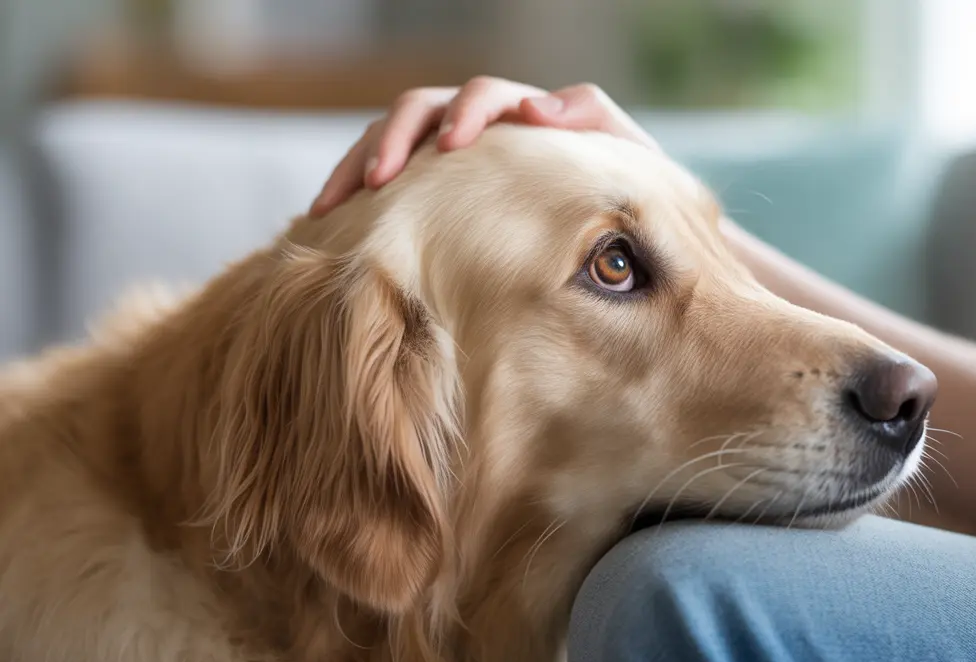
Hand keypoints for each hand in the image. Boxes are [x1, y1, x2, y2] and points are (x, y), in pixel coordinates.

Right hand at [310, 77, 657, 215]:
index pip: (482, 95)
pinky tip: (328, 222)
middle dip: (393, 139)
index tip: (453, 146)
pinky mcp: (427, 187)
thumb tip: (535, 107)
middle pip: (419, 109)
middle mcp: (476, 126)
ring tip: (330, 207)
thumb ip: (590, 118)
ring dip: (357, 166)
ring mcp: (446, 155)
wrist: (620, 229)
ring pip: (388, 139)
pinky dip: (351, 192)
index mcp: (520, 113)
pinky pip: (381, 180)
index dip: (465, 113)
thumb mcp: (623, 152)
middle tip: (380, 180)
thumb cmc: (623, 188)